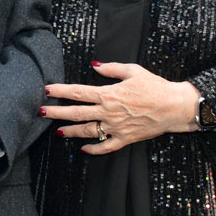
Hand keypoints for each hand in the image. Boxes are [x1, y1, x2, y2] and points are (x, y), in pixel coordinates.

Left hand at [40, 62, 199, 154]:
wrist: (175, 107)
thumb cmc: (155, 86)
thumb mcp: (133, 71)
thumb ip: (111, 69)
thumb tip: (94, 66)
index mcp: (109, 94)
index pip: (78, 92)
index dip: (61, 91)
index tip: (47, 90)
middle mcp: (109, 112)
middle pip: (77, 113)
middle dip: (56, 112)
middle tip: (40, 112)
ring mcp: (116, 127)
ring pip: (88, 131)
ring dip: (71, 131)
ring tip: (57, 131)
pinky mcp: (125, 138)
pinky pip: (106, 146)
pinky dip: (94, 149)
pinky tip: (83, 149)